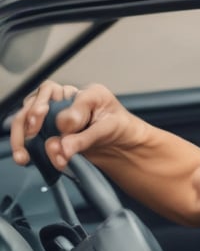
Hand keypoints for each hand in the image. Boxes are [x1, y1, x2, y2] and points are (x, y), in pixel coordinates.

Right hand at [10, 80, 136, 169]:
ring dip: (24, 138)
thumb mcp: (109, 129)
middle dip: (29, 119)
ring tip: (29, 156)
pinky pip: (33, 139)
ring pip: (28, 121)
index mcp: (83, 94)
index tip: (57, 126)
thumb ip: (85, 136)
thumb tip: (64, 146)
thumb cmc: (121, 129)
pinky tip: (31, 159)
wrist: (124, 146)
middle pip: (34, 103)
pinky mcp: (52, 135)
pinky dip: (28, 149)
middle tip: (32, 133)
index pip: (54, 92)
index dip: (47, 106)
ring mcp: (56, 118)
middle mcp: (65, 102)